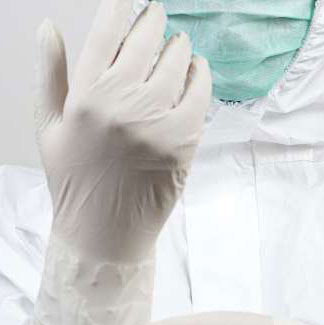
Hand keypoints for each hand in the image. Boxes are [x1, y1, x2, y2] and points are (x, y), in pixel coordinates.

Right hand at [33, 0, 211, 324]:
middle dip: (155, 21)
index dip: (124, 8)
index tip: (133, 5)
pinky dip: (202, 76)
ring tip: (179, 47)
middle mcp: (121, 104)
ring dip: (180, 47)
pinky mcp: (184, 142)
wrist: (105, 230)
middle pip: (147, 40)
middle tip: (160, 19)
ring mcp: (156, 123)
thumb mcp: (49, 128)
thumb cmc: (75, 180)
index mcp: (85, 96)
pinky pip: (200, 95)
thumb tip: (49, 27)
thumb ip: (50, 75)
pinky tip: (197, 71)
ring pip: (177, 62)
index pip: (108, 32)